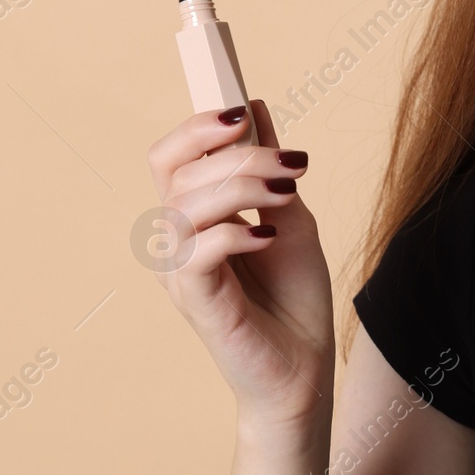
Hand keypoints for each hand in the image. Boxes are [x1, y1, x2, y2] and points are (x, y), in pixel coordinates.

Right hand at [145, 99, 333, 425]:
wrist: (306, 367)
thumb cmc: (294, 296)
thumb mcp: (291, 217)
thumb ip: (270, 170)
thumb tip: (255, 108)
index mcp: (194, 217)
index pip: (169, 158)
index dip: (197, 128)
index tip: (243, 111)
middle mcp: (177, 241)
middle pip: (179, 173)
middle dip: (240, 155)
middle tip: (293, 165)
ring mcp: (180, 273)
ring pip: (186, 206)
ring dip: (244, 187)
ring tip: (288, 196)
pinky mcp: (194, 303)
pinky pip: (196, 253)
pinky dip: (235, 233)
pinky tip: (269, 235)